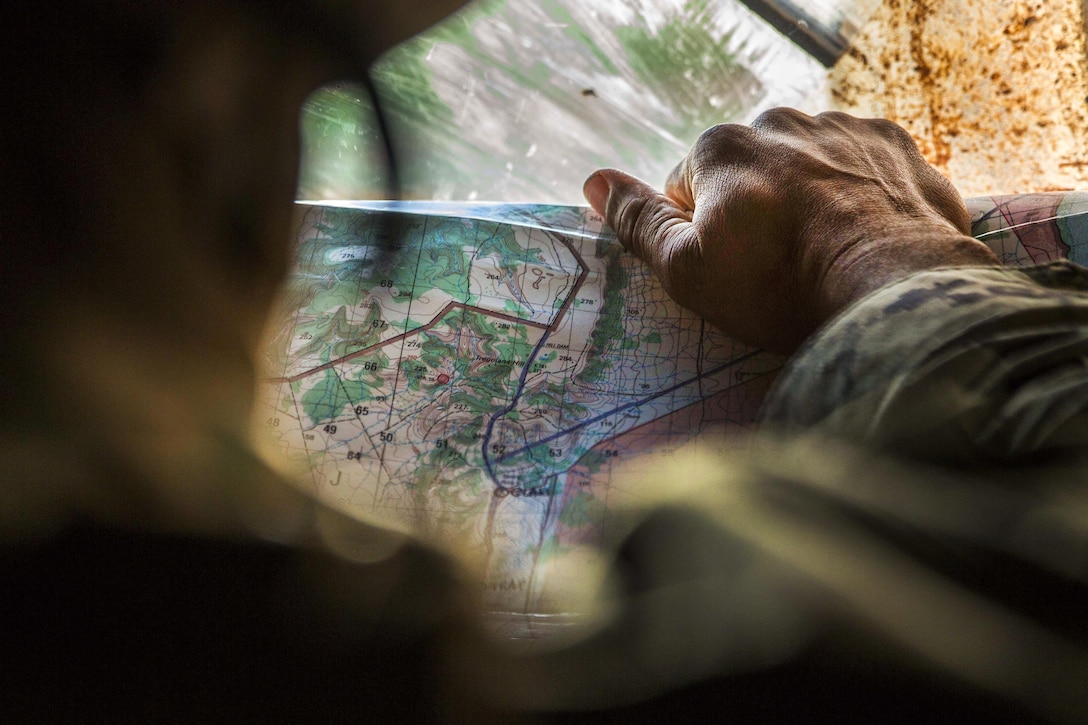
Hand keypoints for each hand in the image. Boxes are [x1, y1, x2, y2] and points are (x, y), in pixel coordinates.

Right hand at [583, 109, 997, 354]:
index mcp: (721, 147)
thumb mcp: (687, 270)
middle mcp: (781, 121)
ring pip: (806, 166)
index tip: (731, 268)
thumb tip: (593, 181)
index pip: (686, 187)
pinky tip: (865, 238)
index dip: (700, 233)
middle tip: (778, 266)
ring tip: (826, 254)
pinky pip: (861, 168)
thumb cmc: (780, 285)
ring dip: (808, 200)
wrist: (895, 291)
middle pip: (748, 171)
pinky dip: (858, 197)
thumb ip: (637, 221)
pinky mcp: (899, 147)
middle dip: (756, 209)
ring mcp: (845, 128)